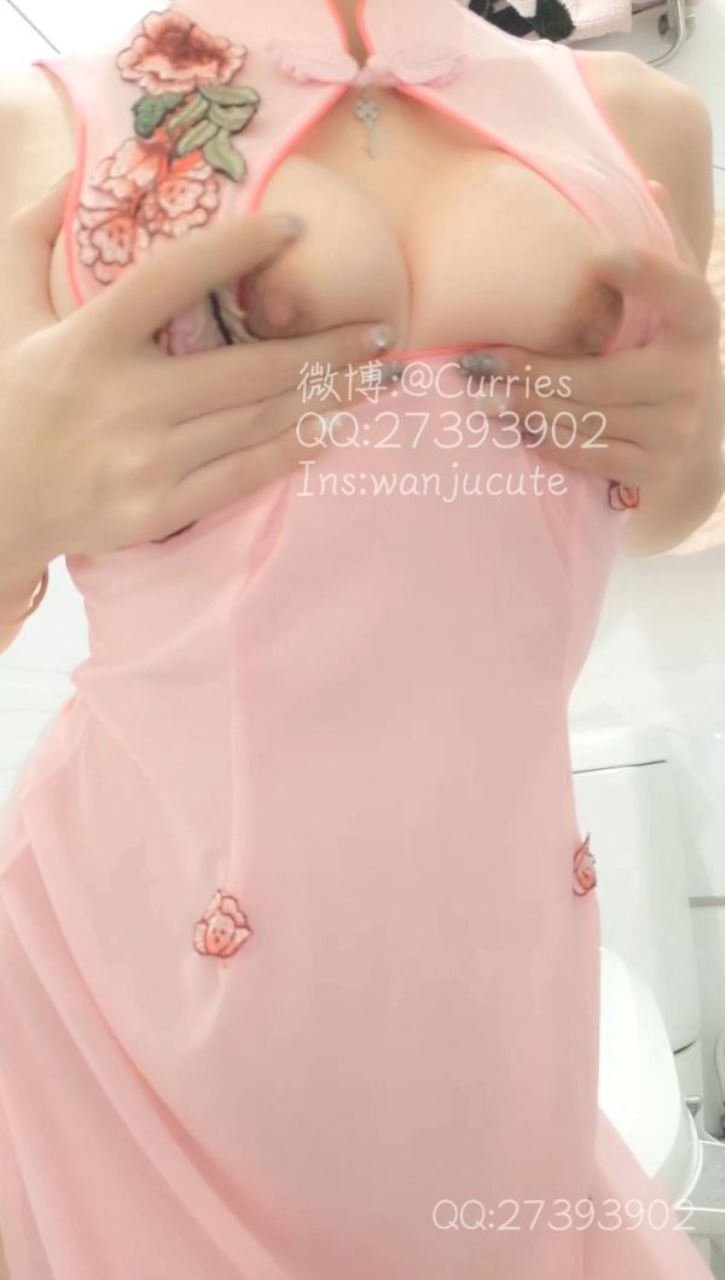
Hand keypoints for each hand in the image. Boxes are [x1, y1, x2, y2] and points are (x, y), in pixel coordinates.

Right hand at [0, 173, 393, 562]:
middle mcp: (126, 399)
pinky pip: (248, 474)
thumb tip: (69, 172)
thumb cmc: (12, 402)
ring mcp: (148, 460)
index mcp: (90, 341)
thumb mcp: (6, 315)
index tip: (296, 229)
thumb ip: (28, 239)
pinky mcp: (162, 508)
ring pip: (260, 420)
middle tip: (382, 329)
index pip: (174, 279)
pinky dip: (297, 447)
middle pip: (250, 367)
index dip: (238, 249)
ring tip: (373, 376)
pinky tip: (335, 426)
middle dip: (327, 346)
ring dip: (328, 396)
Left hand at [473, 180, 723, 499]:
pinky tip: (516, 426)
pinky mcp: (656, 468)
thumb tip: (647, 183)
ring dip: (528, 407)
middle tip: (479, 362)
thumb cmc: (658, 350)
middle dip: (533, 371)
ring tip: (482, 395)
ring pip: (589, 417)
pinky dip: (549, 440)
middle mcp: (695, 377)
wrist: (690, 433)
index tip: (601, 258)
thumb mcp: (666, 302)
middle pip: (602, 376)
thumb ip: (659, 246)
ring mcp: (677, 428)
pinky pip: (591, 453)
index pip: (680, 292)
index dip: (647, 277)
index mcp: (698, 324)